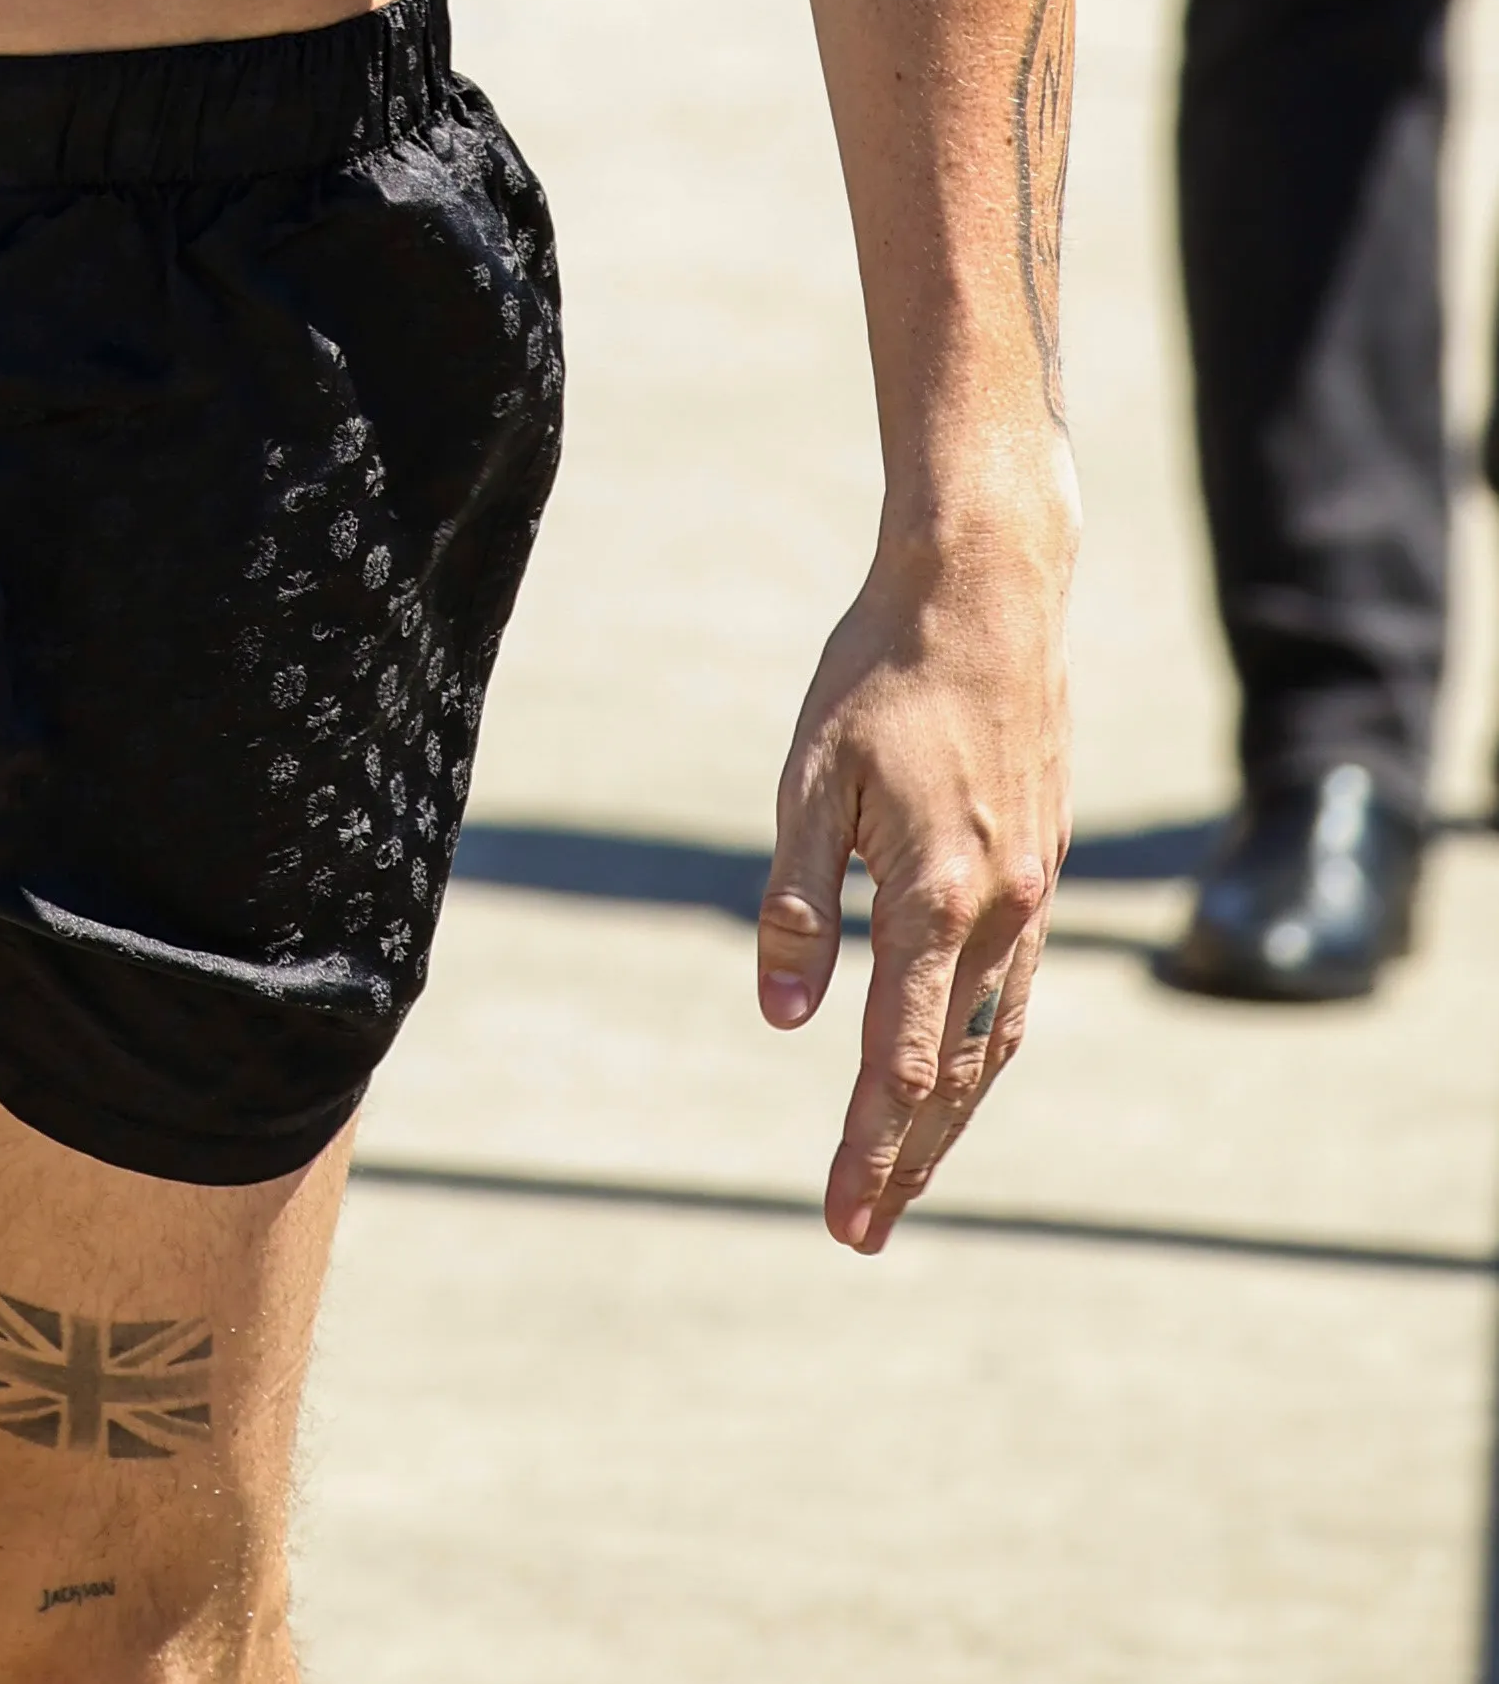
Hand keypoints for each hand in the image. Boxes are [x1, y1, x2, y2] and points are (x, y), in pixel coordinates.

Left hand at [758, 506, 1073, 1251]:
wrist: (987, 592)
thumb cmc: (881, 673)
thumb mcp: (811, 780)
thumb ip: (798, 903)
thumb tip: (783, 1018)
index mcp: (937, 894)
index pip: (901, 1058)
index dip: (869, 1145)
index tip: (840, 1216)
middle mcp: (1001, 910)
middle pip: (954, 1071)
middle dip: (905, 1159)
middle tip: (860, 1234)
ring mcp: (1034, 891)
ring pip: (995, 1038)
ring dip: (947, 1117)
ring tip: (903, 1181)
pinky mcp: (1044, 866)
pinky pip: (1016, 987)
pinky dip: (982, 1047)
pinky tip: (956, 1073)